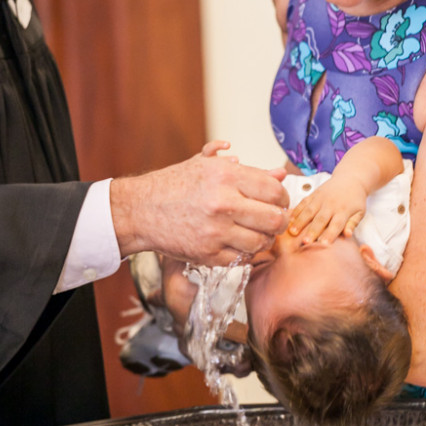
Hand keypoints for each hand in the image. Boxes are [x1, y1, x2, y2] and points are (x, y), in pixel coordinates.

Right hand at [110, 141, 288, 265]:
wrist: (142, 209)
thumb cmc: (175, 185)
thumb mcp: (209, 167)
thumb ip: (248, 171)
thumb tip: (280, 174)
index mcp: (226, 176)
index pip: (274, 190)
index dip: (283, 198)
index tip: (279, 202)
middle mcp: (223, 203)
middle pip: (275, 219)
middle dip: (280, 221)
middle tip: (274, 221)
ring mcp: (216, 231)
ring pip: (262, 242)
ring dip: (264, 239)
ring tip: (256, 232)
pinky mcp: (207, 254)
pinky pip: (242, 258)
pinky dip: (245, 253)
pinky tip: (238, 243)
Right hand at [287, 175, 367, 244]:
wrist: (350, 178)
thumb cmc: (356, 199)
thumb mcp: (360, 212)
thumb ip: (353, 224)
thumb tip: (348, 235)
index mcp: (343, 210)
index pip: (336, 225)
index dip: (330, 235)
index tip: (323, 245)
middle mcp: (331, 204)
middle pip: (320, 219)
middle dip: (312, 231)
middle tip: (305, 242)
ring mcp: (321, 198)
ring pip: (309, 211)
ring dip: (300, 222)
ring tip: (292, 232)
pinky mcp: (314, 193)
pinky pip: (304, 202)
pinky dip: (296, 210)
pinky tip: (289, 219)